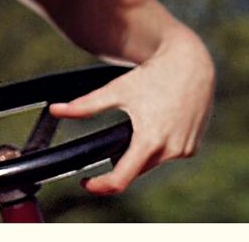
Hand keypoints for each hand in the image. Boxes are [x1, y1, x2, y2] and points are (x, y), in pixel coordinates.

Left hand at [48, 30, 214, 194]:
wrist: (190, 63)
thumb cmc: (153, 76)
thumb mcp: (117, 89)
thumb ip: (86, 105)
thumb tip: (56, 110)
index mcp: (149, 141)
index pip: (121, 179)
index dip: (100, 185)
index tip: (86, 182)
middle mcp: (170, 151)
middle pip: (135, 168)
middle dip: (121, 158)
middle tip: (113, 138)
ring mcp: (184, 151)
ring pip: (151, 161)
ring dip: (141, 150)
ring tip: (140, 122)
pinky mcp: (192, 147)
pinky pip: (167, 154)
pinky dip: (158, 145)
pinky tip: (157, 123)